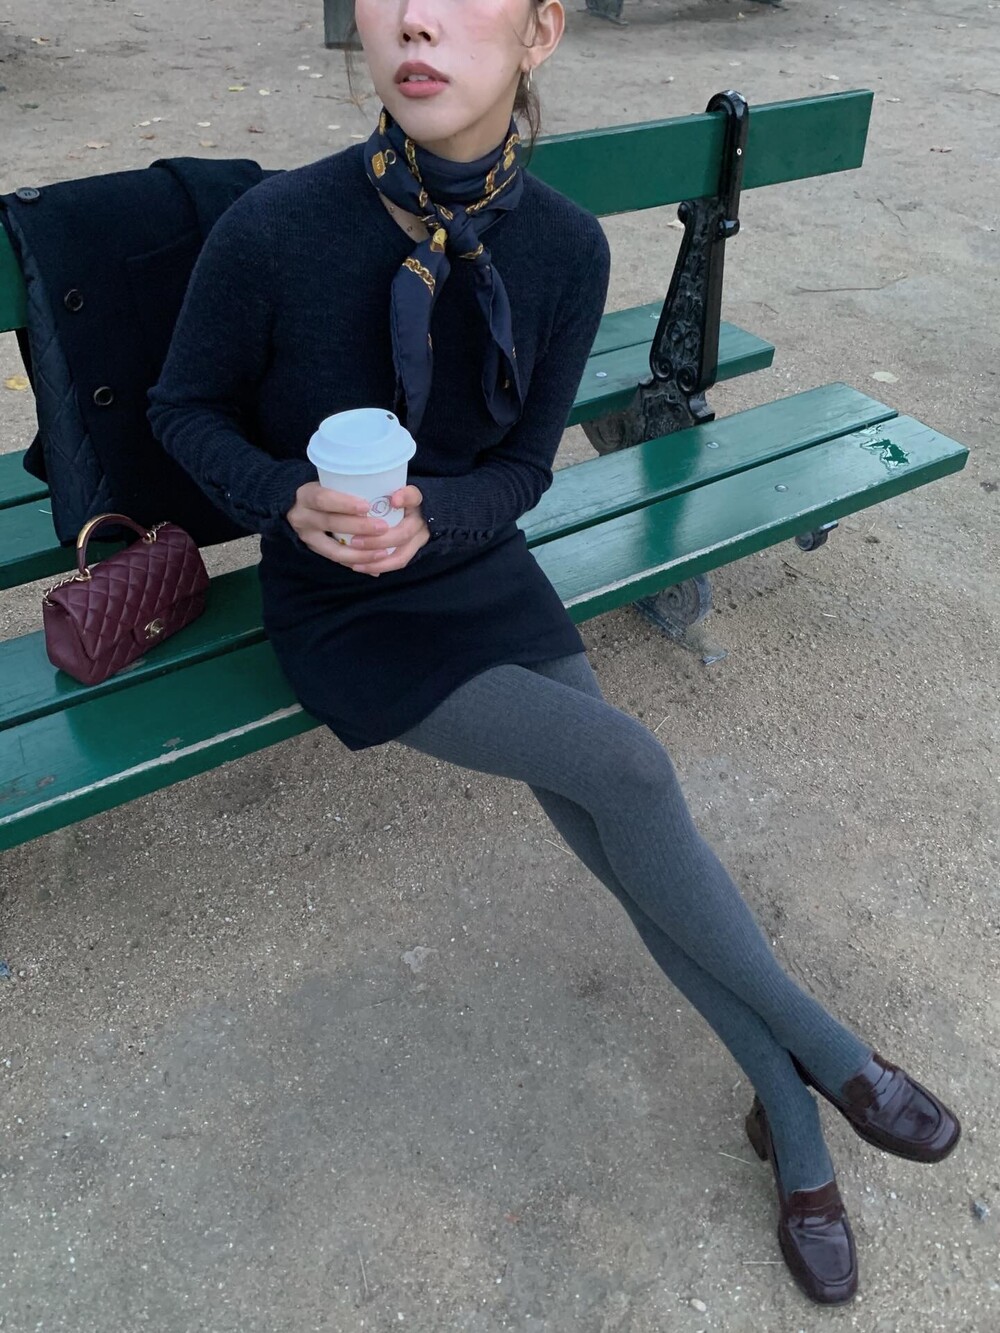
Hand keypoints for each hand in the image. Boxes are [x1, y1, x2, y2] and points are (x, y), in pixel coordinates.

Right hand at [285, 482, 428, 575]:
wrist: (298, 505)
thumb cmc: (326, 489)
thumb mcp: (331, 482)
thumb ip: (354, 484)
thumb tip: (397, 496)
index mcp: (306, 495)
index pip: (322, 498)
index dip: (343, 503)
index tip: (366, 506)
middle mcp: (302, 517)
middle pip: (330, 523)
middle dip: (358, 527)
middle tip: (383, 527)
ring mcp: (307, 537)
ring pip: (333, 550)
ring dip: (360, 553)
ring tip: (383, 552)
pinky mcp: (315, 551)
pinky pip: (336, 560)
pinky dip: (356, 562)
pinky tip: (374, 565)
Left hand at [343, 484, 429, 575]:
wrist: (410, 513)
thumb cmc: (388, 499)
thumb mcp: (385, 490)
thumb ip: (375, 491)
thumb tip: (360, 488)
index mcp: (414, 501)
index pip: (413, 496)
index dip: (405, 498)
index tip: (393, 500)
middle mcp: (419, 521)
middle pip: (403, 533)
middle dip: (378, 540)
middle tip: (355, 541)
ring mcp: (418, 539)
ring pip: (401, 555)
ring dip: (377, 560)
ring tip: (355, 563)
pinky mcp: (411, 551)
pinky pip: (396, 563)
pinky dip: (378, 567)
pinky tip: (359, 567)